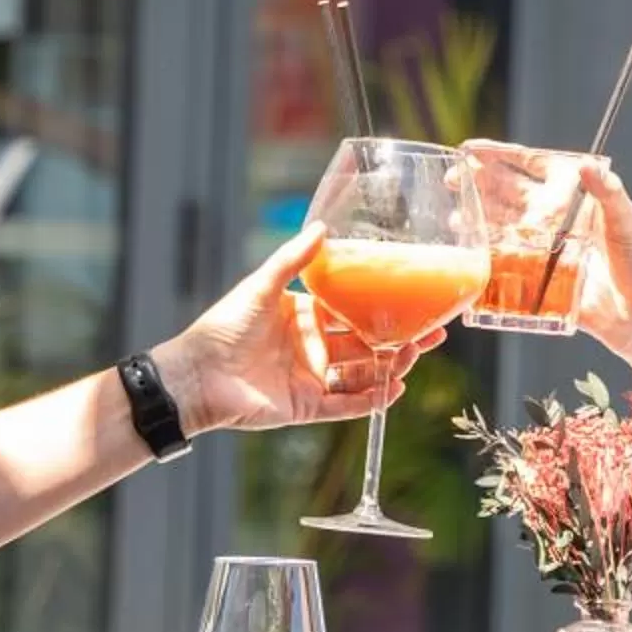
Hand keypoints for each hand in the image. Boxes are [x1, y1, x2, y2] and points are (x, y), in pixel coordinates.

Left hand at [151, 224, 439, 436]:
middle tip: (434, 332)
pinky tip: (395, 388)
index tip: (413, 299)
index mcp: (304, 316)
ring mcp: (312, 378)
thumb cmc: (224, 326)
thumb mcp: (262, 286)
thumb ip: (293, 259)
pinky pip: (347, 404)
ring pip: (362, 374)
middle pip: (366, 343)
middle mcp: (312, 347)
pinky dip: (372, 399)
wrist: (198, 375)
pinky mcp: (307, 407)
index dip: (382, 306)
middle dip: (400, 339)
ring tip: (416, 354)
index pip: (352, 310)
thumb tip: (323, 225)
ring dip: (391, 366)